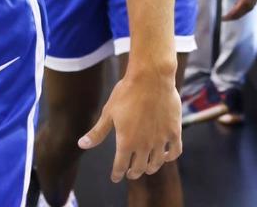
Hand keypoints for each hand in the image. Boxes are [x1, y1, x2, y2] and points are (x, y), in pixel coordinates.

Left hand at [79, 66, 181, 181]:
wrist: (150, 79)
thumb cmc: (126, 93)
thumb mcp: (108, 112)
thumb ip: (97, 132)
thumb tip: (82, 145)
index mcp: (126, 142)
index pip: (121, 166)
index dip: (117, 174)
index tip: (116, 178)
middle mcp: (144, 145)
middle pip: (140, 168)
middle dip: (133, 172)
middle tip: (130, 173)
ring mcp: (161, 140)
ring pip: (157, 163)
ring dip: (151, 168)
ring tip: (147, 168)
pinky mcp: (174, 132)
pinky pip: (175, 151)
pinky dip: (170, 157)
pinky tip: (166, 155)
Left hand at [216, 0, 256, 19]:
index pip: (245, 3)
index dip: (235, 13)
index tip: (225, 18)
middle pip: (251, 5)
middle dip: (239, 14)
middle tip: (226, 18)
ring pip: (255, 1)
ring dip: (244, 9)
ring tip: (231, 12)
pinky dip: (248, 2)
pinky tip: (239, 2)